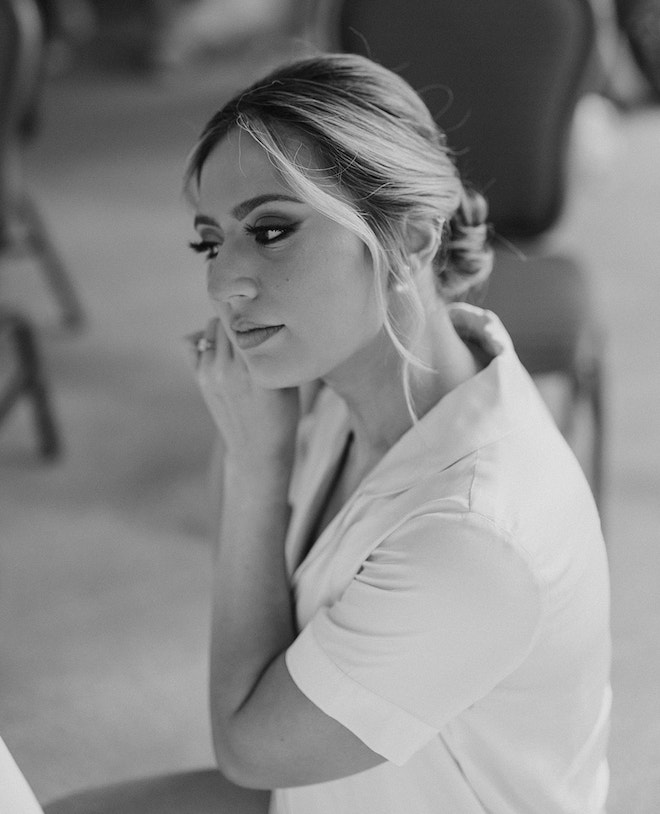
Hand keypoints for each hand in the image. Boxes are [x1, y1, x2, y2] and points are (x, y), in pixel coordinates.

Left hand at [185, 318, 299, 473]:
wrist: (258, 451)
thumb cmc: (282, 414)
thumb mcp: (286, 380)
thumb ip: (271, 349)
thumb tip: (262, 314)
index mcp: (254, 370)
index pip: (242, 320)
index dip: (250, 304)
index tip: (259, 297)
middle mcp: (228, 369)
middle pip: (226, 318)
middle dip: (240, 314)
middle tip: (254, 317)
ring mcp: (210, 374)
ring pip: (211, 327)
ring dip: (225, 325)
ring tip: (241, 335)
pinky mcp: (199, 379)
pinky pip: (194, 342)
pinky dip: (205, 338)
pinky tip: (221, 346)